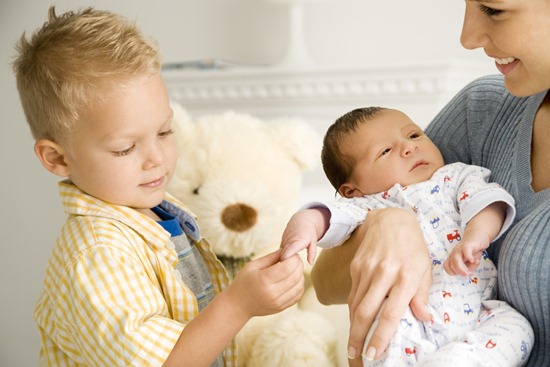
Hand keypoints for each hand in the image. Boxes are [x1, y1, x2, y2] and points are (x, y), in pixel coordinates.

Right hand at [229, 250, 303, 317]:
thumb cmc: (243, 282)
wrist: (238, 306)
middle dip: (298, 264)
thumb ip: (270, 257)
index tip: (291, 253)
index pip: (288, 266)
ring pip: (299, 286)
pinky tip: (293, 280)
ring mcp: (278, 302)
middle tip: (294, 259)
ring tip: (294, 269)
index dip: (293, 258)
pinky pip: (297, 295)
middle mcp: (273, 293)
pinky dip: (299, 286)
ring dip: (300, 275)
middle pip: (296, 276)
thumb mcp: (252, 266)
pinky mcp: (281, 308)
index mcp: (264, 280)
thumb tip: (286, 250)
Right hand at [280, 208, 329, 264]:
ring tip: (290, 267)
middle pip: (282, 257)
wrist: (300, 220)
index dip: (286, 262)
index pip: (287, 254)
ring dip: (284, 262)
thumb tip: (310, 263)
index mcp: (297, 241)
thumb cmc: (309, 232)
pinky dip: (283, 258)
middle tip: (292, 271)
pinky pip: (279, 253)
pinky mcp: (281, 244)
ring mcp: (283, 242)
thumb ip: (312, 253)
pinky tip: (287, 262)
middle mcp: (288, 242)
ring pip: (280, 256)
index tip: (291, 268)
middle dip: (285, 265)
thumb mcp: (313, 241)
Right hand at [346, 208, 431, 361]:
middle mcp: (384, 273)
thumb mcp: (425, 269)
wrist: (390, 219)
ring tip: (353, 346)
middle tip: (356, 357)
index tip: (374, 354)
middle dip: (358, 338)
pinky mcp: (356, 266)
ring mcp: (366, 269)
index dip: (380, 337)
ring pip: (355, 304)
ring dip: (353, 327)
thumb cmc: (413, 246)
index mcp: (406, 276)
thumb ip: (422, 295)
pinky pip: (353, 293)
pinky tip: (355, 322)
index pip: (390, 313)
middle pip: (365, 312)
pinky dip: (353, 310)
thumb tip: (425, 319)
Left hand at [444, 229, 489, 275]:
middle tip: (468, 274)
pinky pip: (465, 250)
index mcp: (453, 257)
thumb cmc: (473, 250)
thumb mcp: (472, 262)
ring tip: (469, 272)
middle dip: (459, 272)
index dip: (453, 272)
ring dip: (461, 268)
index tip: (463, 274)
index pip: (447, 266)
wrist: (478, 235)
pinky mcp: (468, 244)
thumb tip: (469, 272)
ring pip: (455, 258)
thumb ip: (470, 268)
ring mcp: (460, 248)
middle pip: (451, 264)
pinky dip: (468, 256)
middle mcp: (455, 252)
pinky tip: (472, 260)